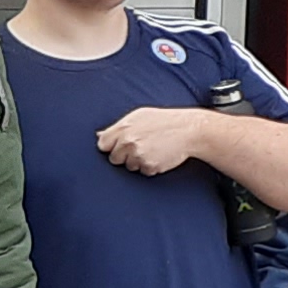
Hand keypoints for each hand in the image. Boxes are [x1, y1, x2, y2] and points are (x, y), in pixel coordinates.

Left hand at [94, 104, 213, 177]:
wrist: (188, 129)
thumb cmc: (164, 121)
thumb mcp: (140, 116)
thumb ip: (118, 126)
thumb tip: (98, 135)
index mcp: (123, 128)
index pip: (103, 145)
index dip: (111, 146)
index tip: (120, 145)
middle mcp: (128, 142)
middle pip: (114, 158)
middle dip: (124, 155)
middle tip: (141, 146)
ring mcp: (138, 155)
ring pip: (129, 167)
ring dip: (138, 161)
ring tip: (152, 149)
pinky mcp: (150, 166)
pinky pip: (143, 172)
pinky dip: (150, 167)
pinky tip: (159, 155)